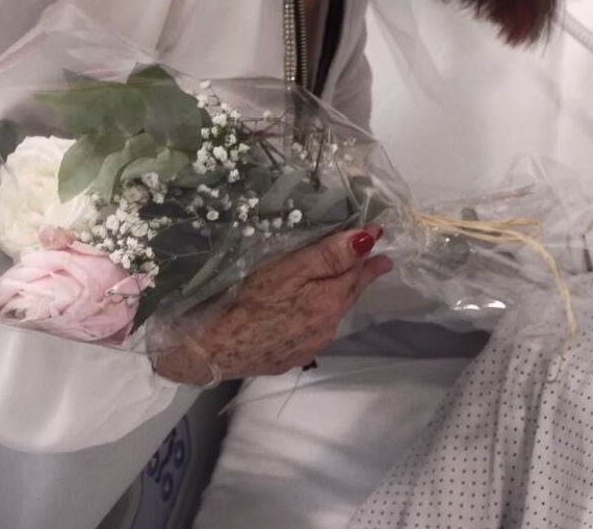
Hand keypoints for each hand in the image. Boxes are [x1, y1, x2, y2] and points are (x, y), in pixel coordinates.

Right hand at [151, 226, 392, 383]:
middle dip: (360, 275)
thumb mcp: (288, 270)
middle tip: (376, 261)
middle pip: (348, 294)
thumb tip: (368, 239)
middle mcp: (327, 326)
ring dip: (339, 295)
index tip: (380, 236)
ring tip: (343, 281)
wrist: (213, 352)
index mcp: (330, 301)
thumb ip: (329, 256)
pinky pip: (313, 330)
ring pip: (332, 313)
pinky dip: (318, 314)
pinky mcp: (291, 357)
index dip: (368, 253)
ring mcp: (310, 345)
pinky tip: (307, 311)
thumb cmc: (247, 303)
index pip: (358, 272)